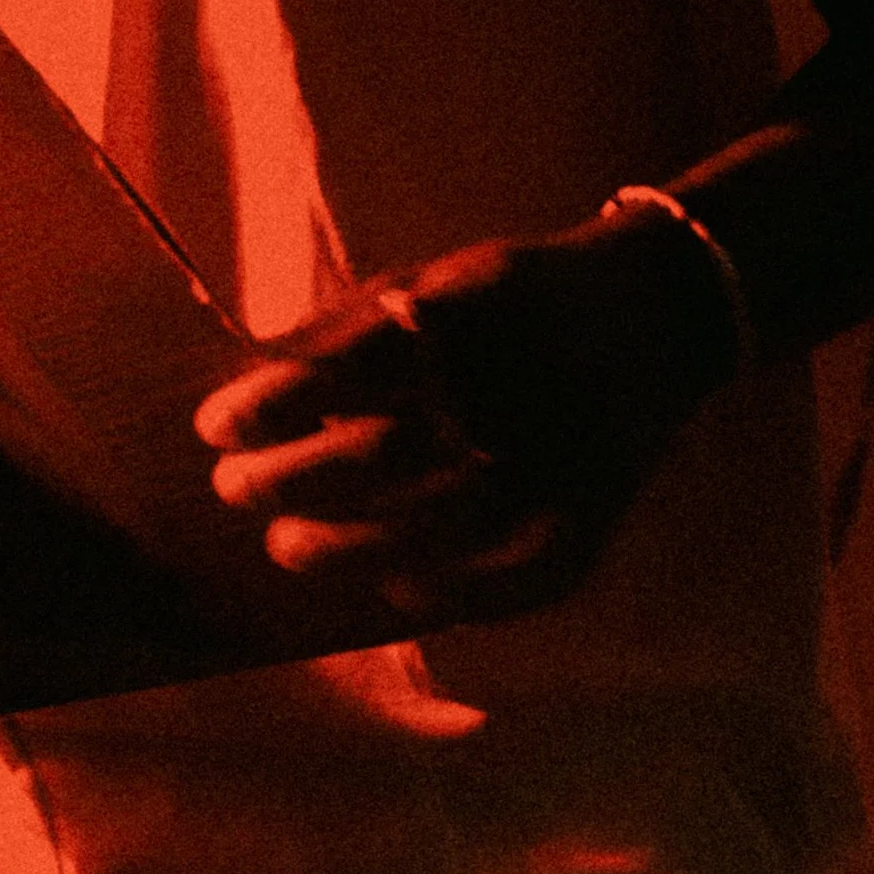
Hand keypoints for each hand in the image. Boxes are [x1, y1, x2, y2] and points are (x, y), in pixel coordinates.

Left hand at [192, 212, 733, 626]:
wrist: (659, 308)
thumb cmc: (518, 295)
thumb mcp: (435, 277)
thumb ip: (350, 326)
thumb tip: (248, 371)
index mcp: (473, 314)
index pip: (354, 364)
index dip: (274, 400)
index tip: (214, 424)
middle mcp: (519, 388)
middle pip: (385, 451)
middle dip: (292, 478)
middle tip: (231, 486)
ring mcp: (563, 458)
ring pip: (444, 526)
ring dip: (352, 547)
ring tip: (285, 547)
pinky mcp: (598, 511)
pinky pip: (525, 577)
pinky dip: (460, 597)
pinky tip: (399, 596)